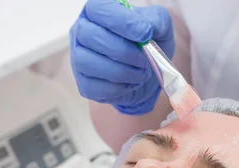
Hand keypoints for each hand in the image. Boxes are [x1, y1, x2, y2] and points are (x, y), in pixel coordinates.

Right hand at [70, 0, 174, 114]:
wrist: (147, 74)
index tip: (145, 33)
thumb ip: (157, 20)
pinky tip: (130, 83)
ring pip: (88, 63)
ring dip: (121, 71)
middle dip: (123, 51)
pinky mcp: (84, 84)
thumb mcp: (159, 27)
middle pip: (90, 36)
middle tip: (144, 59)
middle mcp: (82, 31)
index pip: (100, 8)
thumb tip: (148, 27)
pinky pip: (94, 87)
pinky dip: (118, 88)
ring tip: (140, 72)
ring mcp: (79, 59)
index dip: (122, 21)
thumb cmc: (148, 45)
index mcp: (98, 11)